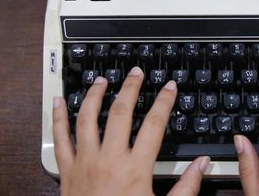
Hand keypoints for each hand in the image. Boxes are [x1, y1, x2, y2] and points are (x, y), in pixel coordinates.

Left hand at [53, 67, 209, 195]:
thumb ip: (186, 187)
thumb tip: (201, 164)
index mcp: (135, 169)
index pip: (154, 125)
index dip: (163, 102)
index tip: (168, 87)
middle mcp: (109, 159)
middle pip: (120, 112)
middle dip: (130, 88)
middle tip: (136, 73)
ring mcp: (85, 163)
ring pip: (87, 118)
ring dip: (94, 95)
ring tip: (101, 80)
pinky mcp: (67, 171)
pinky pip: (60, 139)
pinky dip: (57, 118)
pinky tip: (57, 102)